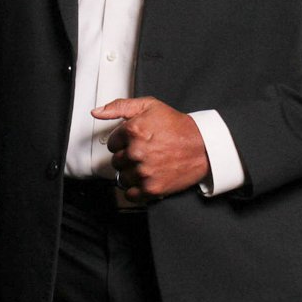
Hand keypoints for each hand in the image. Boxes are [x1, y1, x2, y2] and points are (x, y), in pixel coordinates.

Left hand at [95, 96, 209, 200]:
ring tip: (146, 166)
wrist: (203, 147)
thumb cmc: (178, 127)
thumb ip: (119, 106)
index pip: (112, 143)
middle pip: (116, 161)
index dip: (123, 142)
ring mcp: (143, 171)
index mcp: (133, 130)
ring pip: (122, 178)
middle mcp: (136, 151)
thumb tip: (97, 112)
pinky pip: (130, 195)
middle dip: (127, 158)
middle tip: (144, 153)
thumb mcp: (150, 106)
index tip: (135, 142)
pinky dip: (136, 190)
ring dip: (131, 174)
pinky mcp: (152, 188)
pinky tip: (146, 180)